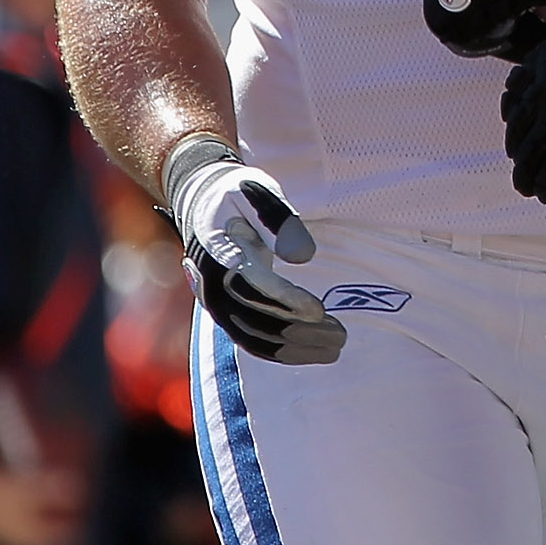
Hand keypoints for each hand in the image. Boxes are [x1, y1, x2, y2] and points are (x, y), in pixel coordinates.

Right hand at [166, 145, 344, 365]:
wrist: (204, 206)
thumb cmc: (238, 195)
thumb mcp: (257, 192)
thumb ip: (279, 220)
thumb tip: (304, 256)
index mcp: (219, 252)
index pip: (253, 284)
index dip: (285, 300)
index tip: (319, 310)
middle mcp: (213, 284)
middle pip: (254, 319)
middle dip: (298, 330)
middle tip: (341, 336)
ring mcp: (217, 303)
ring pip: (254, 337)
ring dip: (294, 347)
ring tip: (336, 347)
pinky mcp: (227, 312)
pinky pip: (250, 339)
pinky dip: (280, 351)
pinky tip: (312, 352)